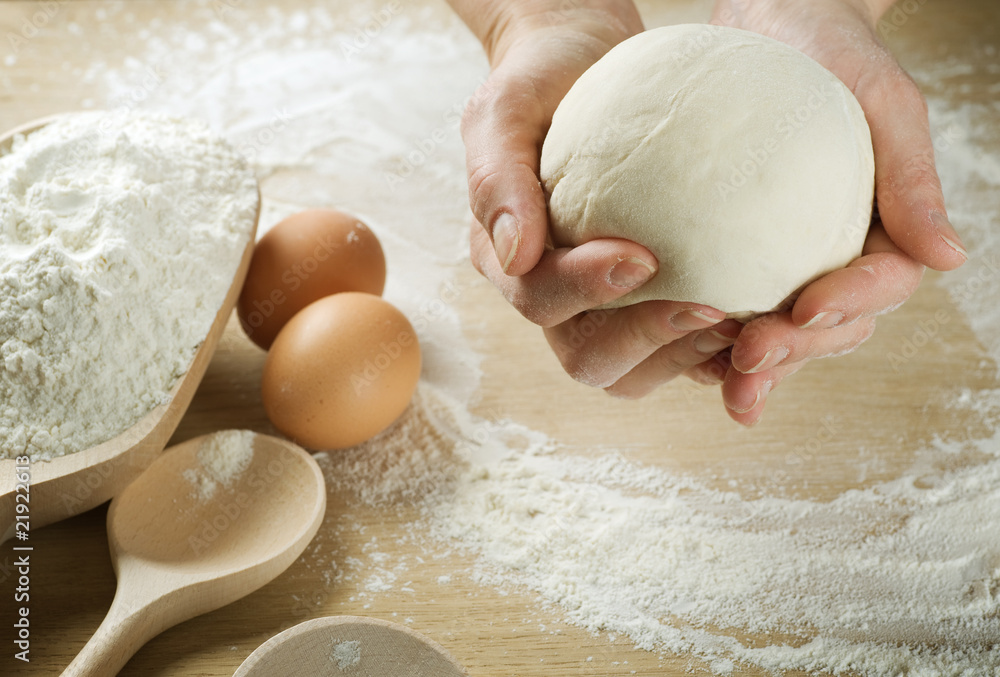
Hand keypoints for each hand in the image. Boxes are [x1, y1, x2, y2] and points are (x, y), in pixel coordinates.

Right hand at [451, 0, 737, 393]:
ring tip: (741, 320)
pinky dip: (714, 351)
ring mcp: (601, 307)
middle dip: (646, 341)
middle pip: (587, 357)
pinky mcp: (646, 303)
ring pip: (633, 371)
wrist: (584, 64)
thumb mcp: (504, 109)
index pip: (538, 298)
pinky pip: (678, 350)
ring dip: (685, 354)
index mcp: (510, 259)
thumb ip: (496, 177)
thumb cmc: (542, 79)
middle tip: (710, 308)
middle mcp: (554, 295)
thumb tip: (517, 255)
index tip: (644, 257)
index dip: (586, 290)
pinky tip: (756, 320)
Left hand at [693, 0, 967, 424]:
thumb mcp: (880, 98)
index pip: (881, 284)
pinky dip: (712, 341)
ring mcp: (789, 265)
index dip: (849, 305)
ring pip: (784, 332)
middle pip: (830, 327)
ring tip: (724, 383)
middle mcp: (838, 257)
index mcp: (884, 228)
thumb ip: (909, 176)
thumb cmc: (829, 49)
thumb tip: (949, 259)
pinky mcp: (740, 261)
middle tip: (749, 357)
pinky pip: (732, 308)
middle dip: (795, 350)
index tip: (808, 308)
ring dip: (756, 364)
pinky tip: (687, 362)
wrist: (771, 23)